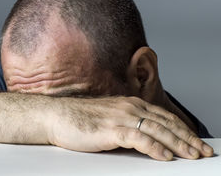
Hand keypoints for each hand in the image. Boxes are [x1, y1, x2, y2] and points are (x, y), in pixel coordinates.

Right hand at [47, 96, 213, 160]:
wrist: (57, 116)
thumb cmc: (81, 119)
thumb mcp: (110, 117)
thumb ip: (129, 123)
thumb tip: (147, 138)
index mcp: (131, 104)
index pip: (165, 117)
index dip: (184, 130)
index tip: (197, 142)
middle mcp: (129, 107)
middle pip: (166, 123)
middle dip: (188, 138)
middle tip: (204, 151)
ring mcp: (120, 117)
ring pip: (157, 130)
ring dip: (177, 144)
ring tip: (192, 155)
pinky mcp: (110, 129)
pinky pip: (138, 138)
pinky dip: (154, 148)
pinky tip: (165, 157)